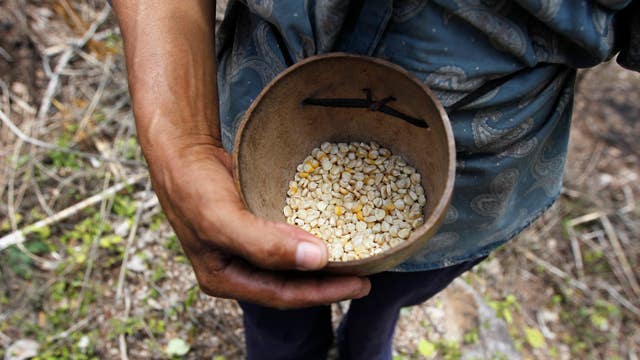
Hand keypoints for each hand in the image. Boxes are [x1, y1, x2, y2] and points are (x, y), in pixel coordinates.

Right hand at [146, 135, 370, 308]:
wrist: (184, 149)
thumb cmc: (193, 188)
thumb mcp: (223, 221)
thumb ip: (265, 246)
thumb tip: (318, 261)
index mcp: (226, 278)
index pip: (282, 295)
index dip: (322, 292)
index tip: (359, 284)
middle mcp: (240, 267)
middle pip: (291, 283)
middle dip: (327, 281)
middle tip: (367, 275)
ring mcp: (249, 246)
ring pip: (292, 261)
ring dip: (322, 261)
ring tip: (357, 257)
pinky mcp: (258, 223)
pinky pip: (290, 236)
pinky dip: (312, 236)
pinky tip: (335, 230)